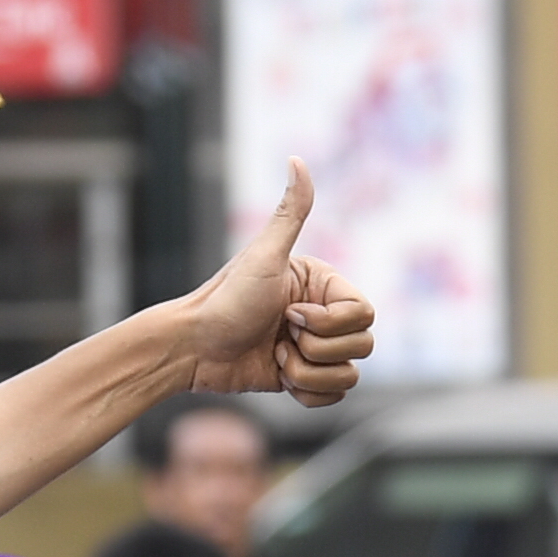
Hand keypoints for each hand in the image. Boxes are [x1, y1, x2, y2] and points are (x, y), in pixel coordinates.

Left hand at [173, 163, 377, 410]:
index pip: (364, 314)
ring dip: (307, 373)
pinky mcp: (304, 378)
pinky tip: (277, 376)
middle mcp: (324, 314)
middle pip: (362, 346)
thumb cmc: (225, 299)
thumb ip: (290, 211)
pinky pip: (334, 396)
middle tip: (279, 335)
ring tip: (274, 357)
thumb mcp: (263, 255)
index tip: (288, 314)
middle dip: (317, 349)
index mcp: (323, 285)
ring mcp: (315, 348)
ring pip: (349, 376)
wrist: (193, 348)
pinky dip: (307, 393)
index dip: (329, 323)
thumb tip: (297, 160)